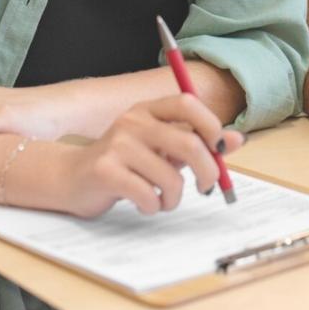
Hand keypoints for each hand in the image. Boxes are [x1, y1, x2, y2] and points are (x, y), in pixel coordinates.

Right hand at [64, 93, 242, 218]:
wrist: (71, 177)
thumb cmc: (124, 163)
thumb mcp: (161, 147)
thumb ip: (197, 141)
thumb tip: (237, 139)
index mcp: (149, 110)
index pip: (187, 103)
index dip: (210, 124)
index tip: (220, 148)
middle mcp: (133, 121)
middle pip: (188, 143)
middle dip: (208, 171)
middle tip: (208, 186)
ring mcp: (117, 145)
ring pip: (170, 177)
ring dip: (175, 197)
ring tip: (164, 200)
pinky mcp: (105, 170)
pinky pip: (147, 195)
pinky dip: (154, 206)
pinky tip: (145, 204)